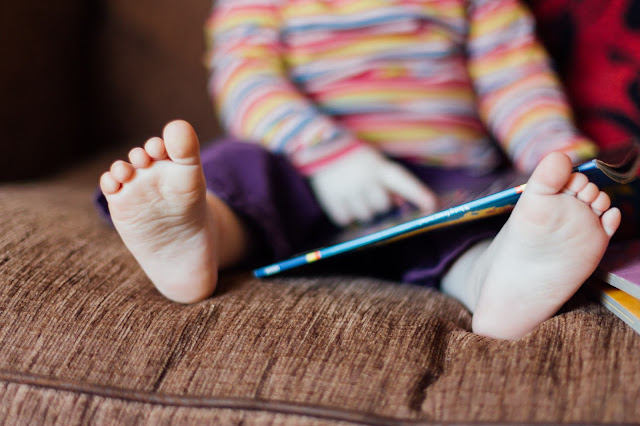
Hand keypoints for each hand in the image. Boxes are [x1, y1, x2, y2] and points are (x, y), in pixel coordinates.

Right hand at [309, 145, 438, 225]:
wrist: (320, 146)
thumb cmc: (355, 157)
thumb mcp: (375, 162)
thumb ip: (388, 181)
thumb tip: (400, 202)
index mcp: (379, 167)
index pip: (405, 183)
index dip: (420, 195)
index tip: (432, 207)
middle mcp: (366, 179)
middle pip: (382, 206)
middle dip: (380, 204)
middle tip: (370, 195)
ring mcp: (348, 190)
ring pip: (365, 215)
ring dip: (362, 210)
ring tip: (354, 195)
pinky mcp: (332, 198)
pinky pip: (345, 218)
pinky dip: (345, 215)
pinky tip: (343, 202)